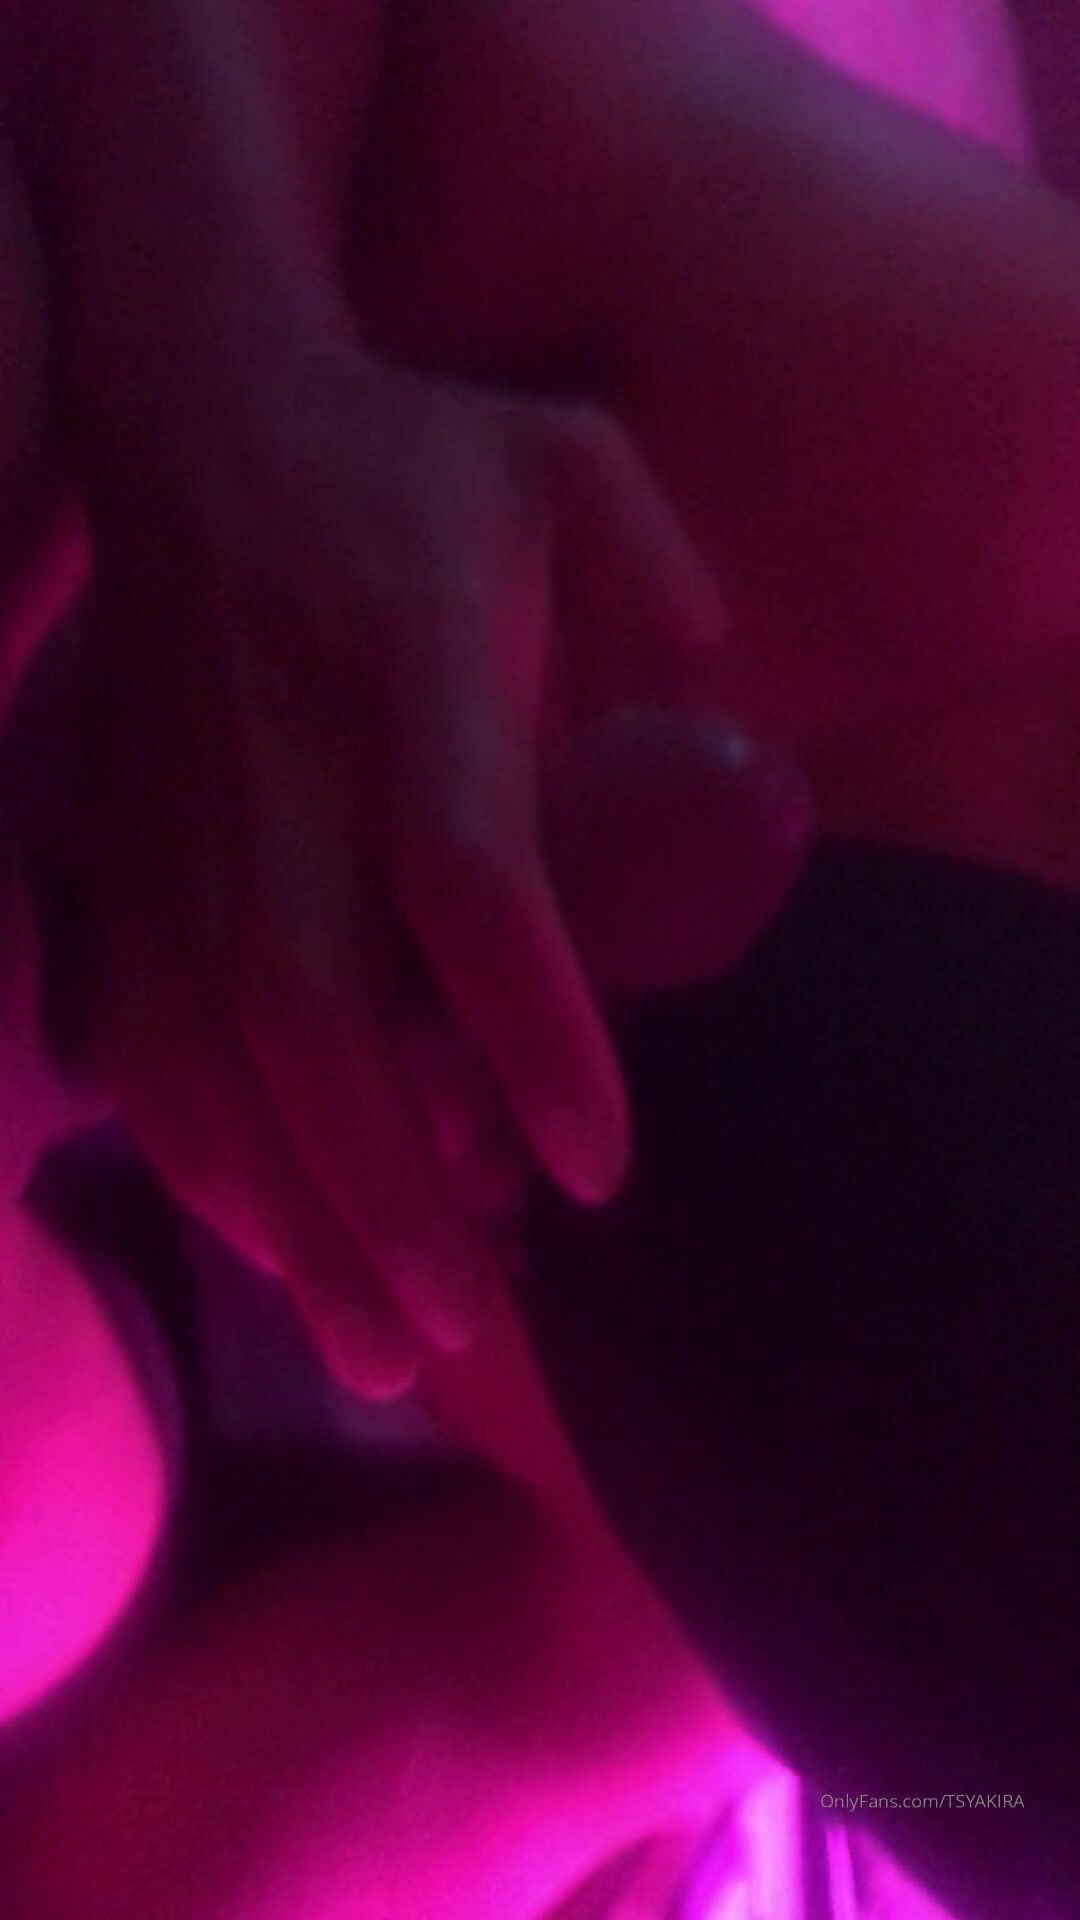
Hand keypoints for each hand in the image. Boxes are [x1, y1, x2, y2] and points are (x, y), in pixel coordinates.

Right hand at [67, 346, 725, 1395]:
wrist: (196, 416)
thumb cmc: (407, 456)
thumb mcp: (569, 465)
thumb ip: (660, 588)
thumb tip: (716, 736)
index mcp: (405, 681)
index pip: (468, 888)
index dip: (531, 1039)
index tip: (592, 1168)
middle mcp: (281, 776)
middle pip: (316, 1025)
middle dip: (391, 1196)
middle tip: (472, 1323)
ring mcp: (177, 825)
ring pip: (214, 1063)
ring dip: (293, 1217)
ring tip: (379, 1339)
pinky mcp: (114, 852)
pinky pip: (137, 1038)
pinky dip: (199, 1155)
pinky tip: (264, 1242)